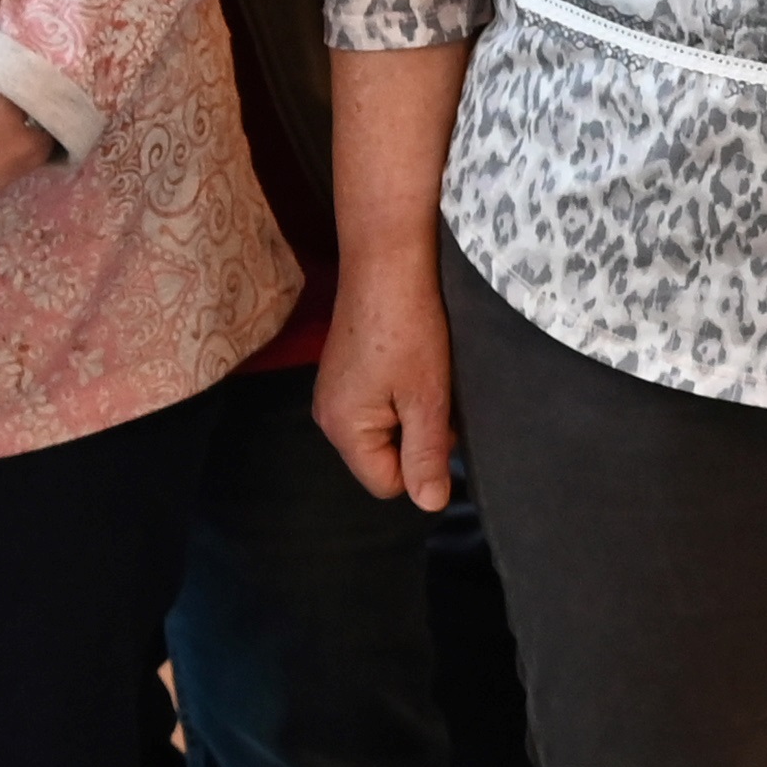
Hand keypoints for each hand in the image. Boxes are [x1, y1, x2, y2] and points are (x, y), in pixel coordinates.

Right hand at [316, 240, 458, 511]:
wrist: (387, 262)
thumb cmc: (408, 328)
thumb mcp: (426, 398)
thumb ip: (426, 455)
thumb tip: (429, 504)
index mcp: (342, 428)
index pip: (387, 483)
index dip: (422, 462)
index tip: (438, 421)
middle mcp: (328, 415)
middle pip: (383, 457)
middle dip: (416, 435)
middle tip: (433, 392)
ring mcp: (333, 392)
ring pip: (385, 429)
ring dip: (411, 410)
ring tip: (423, 373)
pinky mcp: (344, 372)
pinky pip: (378, 403)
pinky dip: (401, 390)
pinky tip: (411, 361)